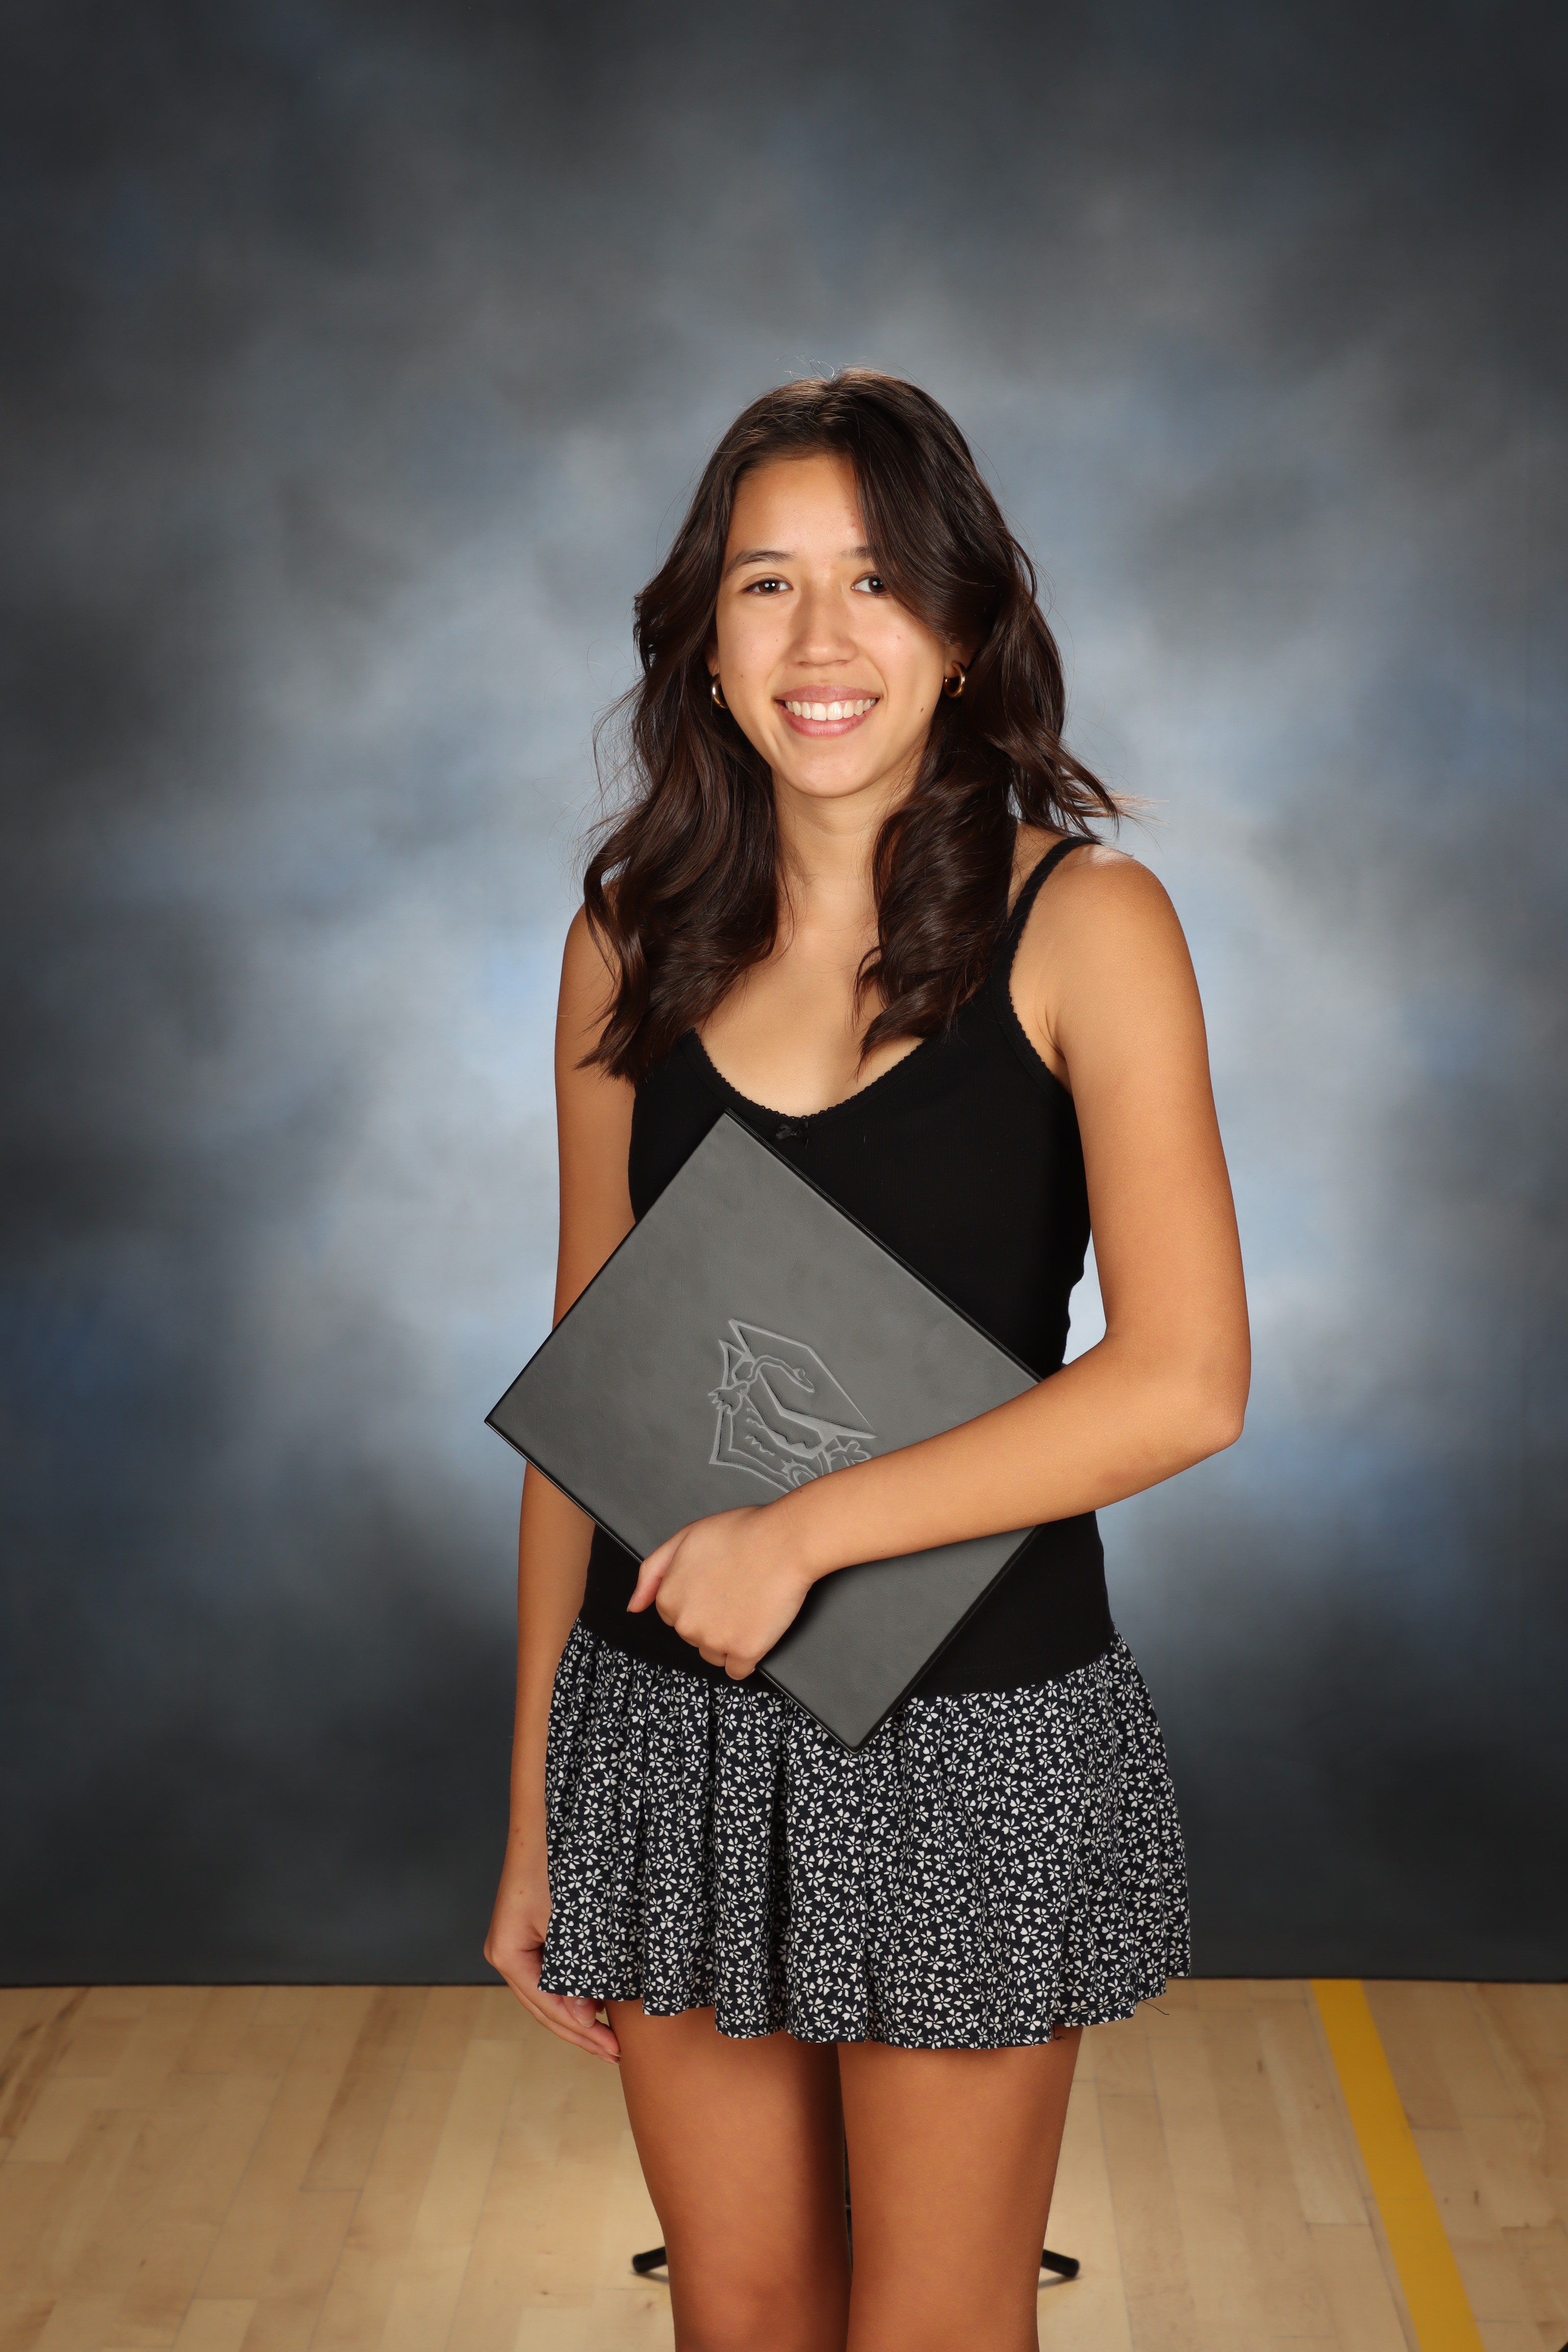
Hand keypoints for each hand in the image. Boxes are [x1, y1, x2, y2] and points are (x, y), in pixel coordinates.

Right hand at [483, 1831, 619, 2061]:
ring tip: (609, 2036)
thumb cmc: (557, 1862)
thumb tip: (582, 2016)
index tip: (613, 2048)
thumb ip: (575, 1971)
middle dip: (579, 2031)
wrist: (548, 1816)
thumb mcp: (570, 1921)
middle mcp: (506, 1952)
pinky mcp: (531, 1931)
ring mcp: (516, 1943)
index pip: (546, 2007)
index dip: (580, 2032)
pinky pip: (552, 1972)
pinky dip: (574, 1990)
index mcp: (507, 1953)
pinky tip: (596, 2001)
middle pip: (543, 2007)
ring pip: (547, 1993)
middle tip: (615, 2052)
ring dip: (577, 2014)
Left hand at [627, 1504, 811, 1677]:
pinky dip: (748, 1656)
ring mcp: (714, 1641)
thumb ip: (652, 1573)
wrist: (784, 1542)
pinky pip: (738, 1671)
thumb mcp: (684, 1538)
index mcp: (669, 1598)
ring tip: (748, 1606)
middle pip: (694, 1636)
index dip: (698, 1600)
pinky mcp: (744, 1652)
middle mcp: (686, 1624)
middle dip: (712, 1620)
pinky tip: (756, 1630)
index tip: (716, 1586)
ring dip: (729, 1640)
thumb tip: (634, 1606)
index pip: (675, 1615)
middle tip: (735, 1591)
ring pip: (714, 1654)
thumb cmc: (741, 1534)